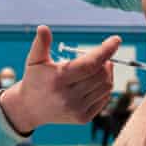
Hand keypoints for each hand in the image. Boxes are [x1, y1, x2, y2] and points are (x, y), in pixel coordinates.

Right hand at [0, 26, 117, 134]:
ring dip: (106, 74)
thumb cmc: (35, 80)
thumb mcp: (34, 60)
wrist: (29, 109)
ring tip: (97, 68)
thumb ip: (41, 44)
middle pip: (101, 75)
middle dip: (106, 61)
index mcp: (58, 79)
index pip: (89, 64)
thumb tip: (43, 28)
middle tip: (100, 56)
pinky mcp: (83, 118)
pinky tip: (93, 82)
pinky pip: (104, 99)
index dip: (105, 51)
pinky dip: (104, 87)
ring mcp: (77, 109)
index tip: (116, 40)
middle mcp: (68, 97)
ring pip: (106, 87)